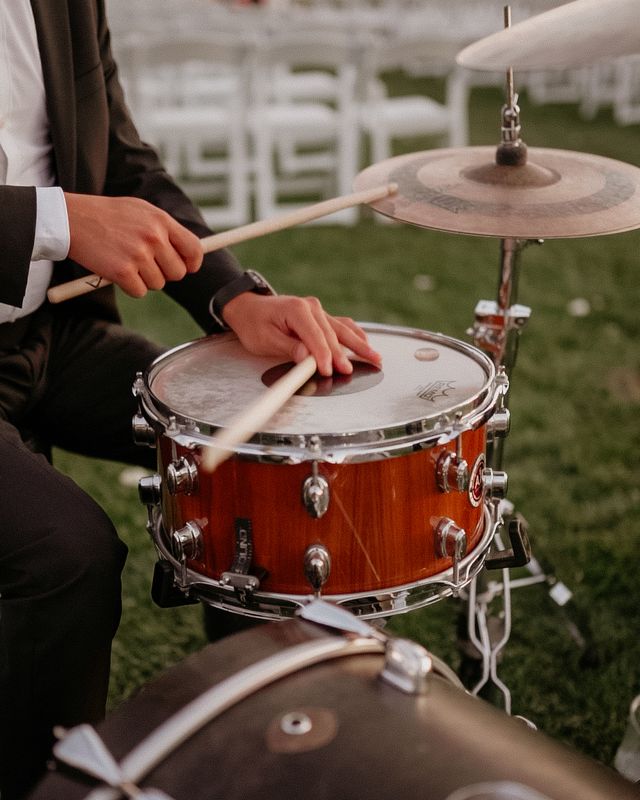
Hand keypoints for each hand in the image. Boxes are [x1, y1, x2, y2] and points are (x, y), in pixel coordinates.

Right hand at [64, 193, 202, 296]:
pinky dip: (130, 287)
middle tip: (147, 266)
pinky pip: (139, 292)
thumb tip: (191, 253)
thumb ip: (165, 229)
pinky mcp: (122, 271)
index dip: (193, 263)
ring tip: (127, 262)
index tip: (188, 267)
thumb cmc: (106, 215)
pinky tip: (117, 272)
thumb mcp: (140, 210)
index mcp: (161, 220)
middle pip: (177, 272)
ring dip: (144, 280)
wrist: (71, 218)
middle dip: (165, 274)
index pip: (193, 248)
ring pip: (158, 284)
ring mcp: (138, 254)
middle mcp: (153, 237)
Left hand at [221, 293, 381, 376]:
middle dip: (342, 354)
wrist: (249, 308)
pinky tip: (365, 344)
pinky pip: (341, 325)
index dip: (323, 355)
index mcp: (296, 310)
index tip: (328, 370)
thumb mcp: (264, 338)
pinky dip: (354, 335)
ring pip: (342, 329)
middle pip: (332, 334)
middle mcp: (311, 307)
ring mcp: (318, 310)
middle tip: (351, 371)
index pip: (315, 336)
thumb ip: (288, 347)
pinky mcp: (320, 316)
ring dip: (359, 344)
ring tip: (375, 358)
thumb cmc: (254, 323)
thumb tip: (306, 357)